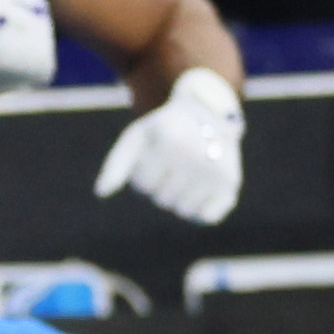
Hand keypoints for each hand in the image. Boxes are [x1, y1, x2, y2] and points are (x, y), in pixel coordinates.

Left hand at [93, 66, 244, 223]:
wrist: (207, 115)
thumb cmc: (163, 131)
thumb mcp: (135, 140)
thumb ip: (115, 165)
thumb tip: (101, 192)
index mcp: (171, 140)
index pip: (143, 186)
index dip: (144, 175)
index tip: (154, 156)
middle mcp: (198, 155)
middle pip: (162, 200)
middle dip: (161, 185)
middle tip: (173, 162)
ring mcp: (218, 171)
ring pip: (183, 211)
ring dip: (179, 196)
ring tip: (186, 170)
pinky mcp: (232, 184)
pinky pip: (207, 218)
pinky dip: (200, 209)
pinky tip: (201, 186)